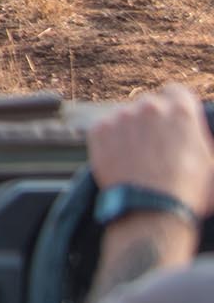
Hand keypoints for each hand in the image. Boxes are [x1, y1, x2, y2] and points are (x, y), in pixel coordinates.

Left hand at [88, 83, 213, 215]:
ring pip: (125, 116)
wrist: (152, 209)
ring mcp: (121, 116)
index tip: (173, 122)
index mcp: (181, 109)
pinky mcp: (99, 129)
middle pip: (149, 104)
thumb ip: (201, 140)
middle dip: (152, 120)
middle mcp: (149, 106)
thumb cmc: (188, 191)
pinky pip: (105, 128)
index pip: (176, 92)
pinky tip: (121, 159)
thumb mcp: (212, 162)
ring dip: (130, 130)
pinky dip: (111, 140)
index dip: (176, 107)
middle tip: (155, 145)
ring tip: (138, 157)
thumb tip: (193, 137)